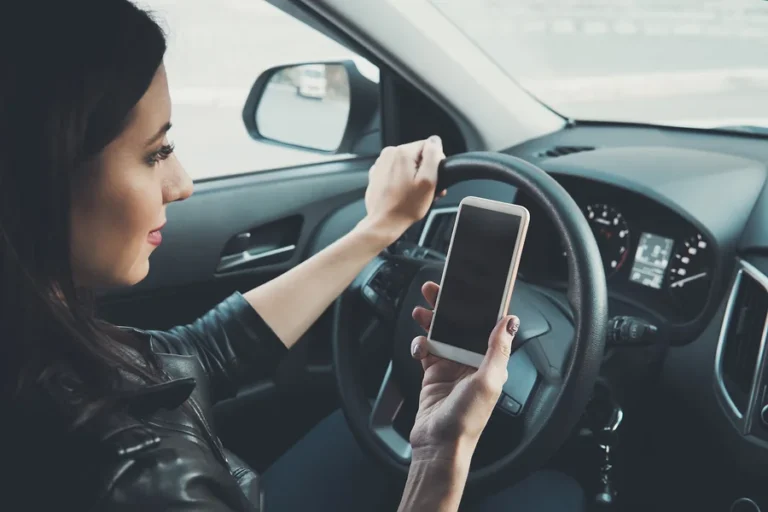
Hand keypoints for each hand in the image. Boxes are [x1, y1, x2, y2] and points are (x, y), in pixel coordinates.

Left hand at [363, 136, 446, 241]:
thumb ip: (433, 156)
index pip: (429, 146)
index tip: (433, 179)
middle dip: (424, 171)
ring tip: (414, 193)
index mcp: (402, 152)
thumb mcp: (428, 181)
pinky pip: (396, 171)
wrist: (384, 222)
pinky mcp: (377, 174)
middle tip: (426, 190)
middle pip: (417, 155)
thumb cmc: (406, 206)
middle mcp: (389, 154)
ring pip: (407, 164)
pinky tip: (403, 193)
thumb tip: (435, 141)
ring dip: (414, 176)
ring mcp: (381, 164)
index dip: (435, 163)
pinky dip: (402, 180)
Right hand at [408, 281, 522, 461]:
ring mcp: (452, 367)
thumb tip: (510, 321)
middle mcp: (472, 362)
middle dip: (448, 307)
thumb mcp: (487, 382)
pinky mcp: (434, 373)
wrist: (439, 444)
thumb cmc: (467, 421)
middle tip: (436, 290)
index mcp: (490, 363)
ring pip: (441, 334)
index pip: (487, 326)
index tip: (471, 288)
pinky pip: (427, 349)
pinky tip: (419, 345)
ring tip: (422, 310)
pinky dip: (420, 343)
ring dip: (432, 321)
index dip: (479, 306)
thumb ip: (497, 349)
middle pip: (461, 325)